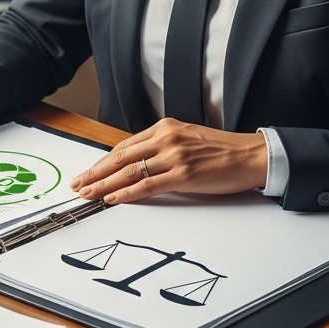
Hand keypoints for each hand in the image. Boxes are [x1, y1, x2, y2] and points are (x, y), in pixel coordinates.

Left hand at [69, 118, 267, 202]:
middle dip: (95, 173)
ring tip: (88, 195)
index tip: (88, 173)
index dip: (102, 161)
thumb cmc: (221, 151)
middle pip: (120, 158)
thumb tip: (137, 165)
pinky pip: (147, 185)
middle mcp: (165, 138)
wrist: (251, 155)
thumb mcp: (186, 140)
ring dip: (104, 185)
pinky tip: (112, 199)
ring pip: (129, 172)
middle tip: (77, 185)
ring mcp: (173, 156)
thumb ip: (161, 148)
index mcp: (164, 128)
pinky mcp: (183, 175)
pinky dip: (126, 193)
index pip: (124, 147)